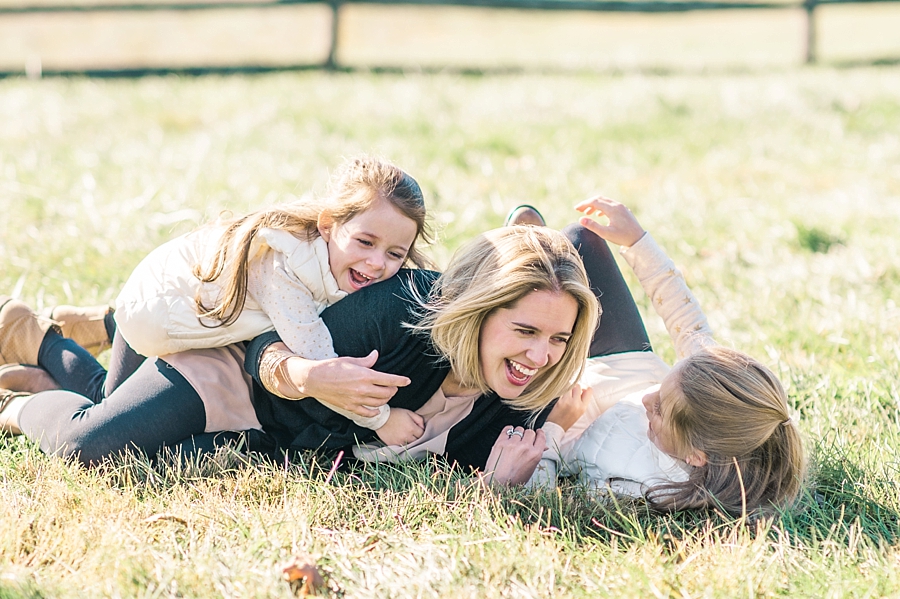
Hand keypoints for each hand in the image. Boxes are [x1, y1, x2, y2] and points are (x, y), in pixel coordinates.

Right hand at [281, 348, 410, 416]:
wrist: (314, 380)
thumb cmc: (331, 367)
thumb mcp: (350, 360)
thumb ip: (366, 360)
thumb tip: (376, 355)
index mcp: (365, 375)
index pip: (389, 379)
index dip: (401, 380)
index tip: (407, 381)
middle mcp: (363, 389)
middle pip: (387, 392)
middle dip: (393, 389)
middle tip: (393, 386)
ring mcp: (357, 400)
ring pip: (379, 403)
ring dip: (385, 399)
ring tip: (386, 394)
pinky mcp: (350, 407)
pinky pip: (367, 413)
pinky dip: (375, 411)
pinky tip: (377, 408)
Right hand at [375, 408, 425, 445]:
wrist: (381, 418)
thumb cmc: (395, 414)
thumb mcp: (409, 412)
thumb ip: (419, 419)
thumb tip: (423, 427)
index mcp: (411, 428)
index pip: (422, 434)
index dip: (421, 431)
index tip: (418, 429)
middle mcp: (406, 437)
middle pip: (417, 441)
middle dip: (416, 437)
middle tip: (413, 432)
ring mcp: (399, 442)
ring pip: (410, 445)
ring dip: (410, 441)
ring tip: (406, 435)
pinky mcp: (393, 445)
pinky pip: (401, 447)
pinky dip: (402, 444)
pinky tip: (401, 438)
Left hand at [480, 426, 546, 486]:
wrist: (497, 484)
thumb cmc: (514, 480)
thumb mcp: (530, 469)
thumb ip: (536, 455)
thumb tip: (544, 446)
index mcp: (535, 455)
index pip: (541, 438)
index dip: (540, 434)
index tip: (538, 432)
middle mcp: (525, 447)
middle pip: (530, 432)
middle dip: (528, 435)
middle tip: (525, 440)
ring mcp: (513, 444)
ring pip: (519, 430)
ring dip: (518, 433)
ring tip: (515, 440)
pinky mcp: (501, 442)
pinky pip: (507, 429)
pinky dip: (509, 430)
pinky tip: (509, 434)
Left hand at [546, 383, 591, 430]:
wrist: (556, 426)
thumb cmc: (568, 420)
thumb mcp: (580, 412)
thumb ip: (582, 401)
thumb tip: (584, 390)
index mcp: (583, 407)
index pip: (589, 391)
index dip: (585, 388)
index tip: (583, 389)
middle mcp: (576, 403)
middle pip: (578, 386)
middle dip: (575, 387)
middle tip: (573, 392)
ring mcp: (567, 401)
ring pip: (569, 387)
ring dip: (568, 389)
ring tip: (567, 395)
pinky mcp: (559, 400)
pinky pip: (563, 391)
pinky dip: (562, 392)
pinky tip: (562, 398)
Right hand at [574, 196, 644, 246]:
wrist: (639, 239)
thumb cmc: (622, 237)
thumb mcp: (606, 233)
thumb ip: (593, 226)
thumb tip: (580, 219)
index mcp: (612, 209)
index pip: (594, 202)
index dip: (584, 204)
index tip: (576, 209)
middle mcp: (617, 205)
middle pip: (599, 199)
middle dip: (588, 203)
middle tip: (579, 210)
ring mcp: (621, 207)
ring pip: (605, 201)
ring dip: (595, 205)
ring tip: (587, 213)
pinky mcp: (624, 210)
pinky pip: (610, 204)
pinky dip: (602, 207)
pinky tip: (599, 214)